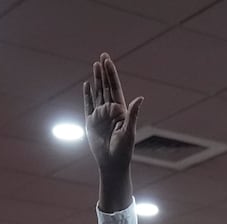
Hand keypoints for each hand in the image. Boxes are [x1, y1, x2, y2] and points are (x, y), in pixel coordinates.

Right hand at [84, 53, 142, 186]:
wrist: (111, 164)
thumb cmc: (123, 150)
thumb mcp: (129, 131)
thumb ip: (133, 114)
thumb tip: (140, 97)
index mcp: (121, 111)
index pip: (115, 88)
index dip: (112, 74)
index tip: (108, 61)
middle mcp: (110, 111)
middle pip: (106, 87)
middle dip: (104, 72)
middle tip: (102, 56)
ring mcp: (100, 116)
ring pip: (97, 93)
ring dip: (96, 80)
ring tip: (95, 65)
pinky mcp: (90, 123)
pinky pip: (88, 105)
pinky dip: (87, 95)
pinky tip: (87, 85)